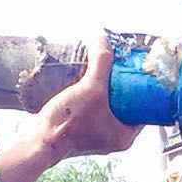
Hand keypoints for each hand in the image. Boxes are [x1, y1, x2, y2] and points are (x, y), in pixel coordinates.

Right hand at [35, 35, 140, 160]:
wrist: (37, 142)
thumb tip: (102, 39)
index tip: (139, 73)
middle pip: (125, 105)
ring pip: (106, 106)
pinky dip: (90, 96)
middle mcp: (111, 137)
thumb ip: (100, 62)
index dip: (143, 90)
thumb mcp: (91, 88)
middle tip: (119, 67)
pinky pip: (91, 109)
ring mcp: (95, 135)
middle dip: (121, 85)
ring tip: (102, 70)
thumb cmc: (67, 126)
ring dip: (104, 89)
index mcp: (124, 135)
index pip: (144, 110)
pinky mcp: (79, 130)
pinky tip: (85, 80)